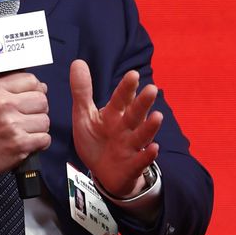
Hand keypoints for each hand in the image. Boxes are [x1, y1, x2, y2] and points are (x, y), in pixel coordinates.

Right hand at [0, 71, 50, 182]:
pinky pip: (45, 138)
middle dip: (37, 111)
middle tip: (25, 119)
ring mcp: (12, 125)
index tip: (30, 99)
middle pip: (41, 100)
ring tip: (22, 132)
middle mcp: (3, 105)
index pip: (30, 80)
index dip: (35, 90)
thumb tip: (41, 87)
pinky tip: (26, 143)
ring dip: (38, 129)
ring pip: (45, 121)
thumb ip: (11, 90)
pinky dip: (38, 143)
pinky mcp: (20, 144)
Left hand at [69, 60, 161, 198]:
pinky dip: (147, 155)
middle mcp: (126, 128)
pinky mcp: (132, 165)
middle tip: (151, 89)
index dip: (126, 88)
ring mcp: (131, 146)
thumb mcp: (84, 115)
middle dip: (142, 103)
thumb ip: (82, 91)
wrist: (103, 172)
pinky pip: (141, 160)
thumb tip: (78, 62)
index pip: (121, 99)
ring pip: (142, 135)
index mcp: (114, 114)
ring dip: (150, 127)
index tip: (132, 75)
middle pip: (135, 114)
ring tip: (157, 116)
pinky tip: (154, 149)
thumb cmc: (97, 140)